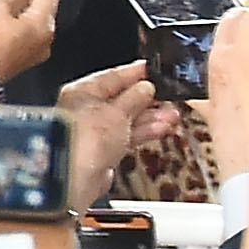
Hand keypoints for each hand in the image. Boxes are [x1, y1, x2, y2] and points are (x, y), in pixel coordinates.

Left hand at [55, 63, 166, 213]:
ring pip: (126, 120)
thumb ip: (135, 97)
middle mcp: (85, 111)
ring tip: (172, 116)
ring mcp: (95, 133)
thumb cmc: (87, 138)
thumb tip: (146, 87)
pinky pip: (126, 137)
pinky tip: (161, 129)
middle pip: (121, 99)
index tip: (155, 71)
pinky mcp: (103, 152)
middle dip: (147, 100)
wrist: (76, 178)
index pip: (113, 77)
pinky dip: (143, 133)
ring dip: (150, 117)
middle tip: (168, 97)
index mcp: (82, 92)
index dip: (136, 73)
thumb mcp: (118, 110)